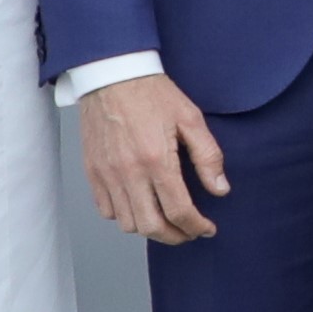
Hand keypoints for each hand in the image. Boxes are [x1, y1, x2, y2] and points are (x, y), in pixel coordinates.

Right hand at [81, 74, 227, 242]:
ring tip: (166, 220)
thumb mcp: (191, 118)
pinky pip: (106, 210)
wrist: (112, 74)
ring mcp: (107, 174)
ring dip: (150, 229)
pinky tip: (139, 206)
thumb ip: (208, 156)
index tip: (207, 228)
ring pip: (127, 223)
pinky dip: (124, 216)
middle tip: (189, 232)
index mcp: (156, 159)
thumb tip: (220, 189)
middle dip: (175, 236)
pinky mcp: (92, 171)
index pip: (178, 210)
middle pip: (151, 226)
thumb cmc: (152, 93)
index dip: (197, 227)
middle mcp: (128, 172)